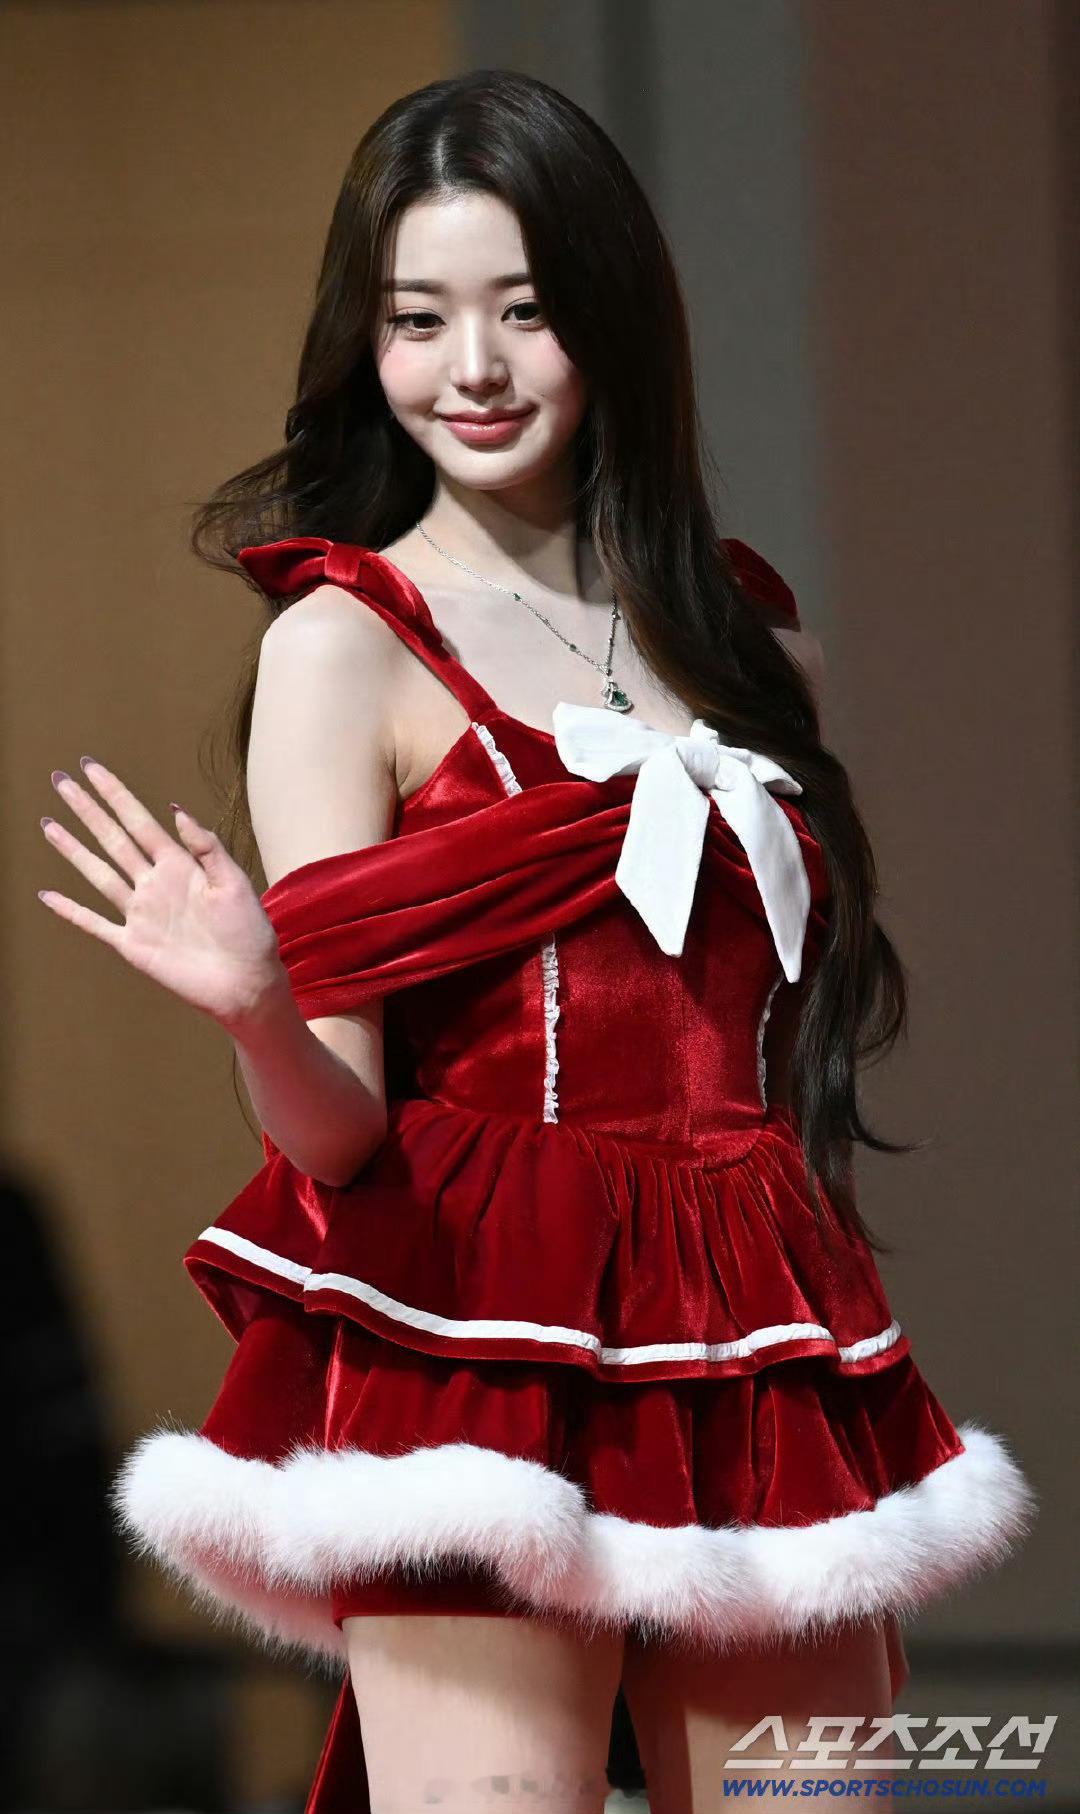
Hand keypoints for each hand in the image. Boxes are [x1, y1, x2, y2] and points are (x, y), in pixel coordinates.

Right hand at [38, 756, 285, 1027]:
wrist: (246, 984)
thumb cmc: (249, 933)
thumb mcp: (235, 883)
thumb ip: (207, 847)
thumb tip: (176, 810)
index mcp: (180, 865)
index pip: (139, 821)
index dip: (115, 794)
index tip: (91, 768)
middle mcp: (155, 883)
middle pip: (112, 839)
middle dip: (87, 810)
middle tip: (60, 781)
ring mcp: (141, 913)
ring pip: (98, 874)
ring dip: (73, 850)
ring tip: (48, 824)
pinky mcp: (133, 945)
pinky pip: (95, 924)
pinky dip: (71, 911)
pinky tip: (48, 895)